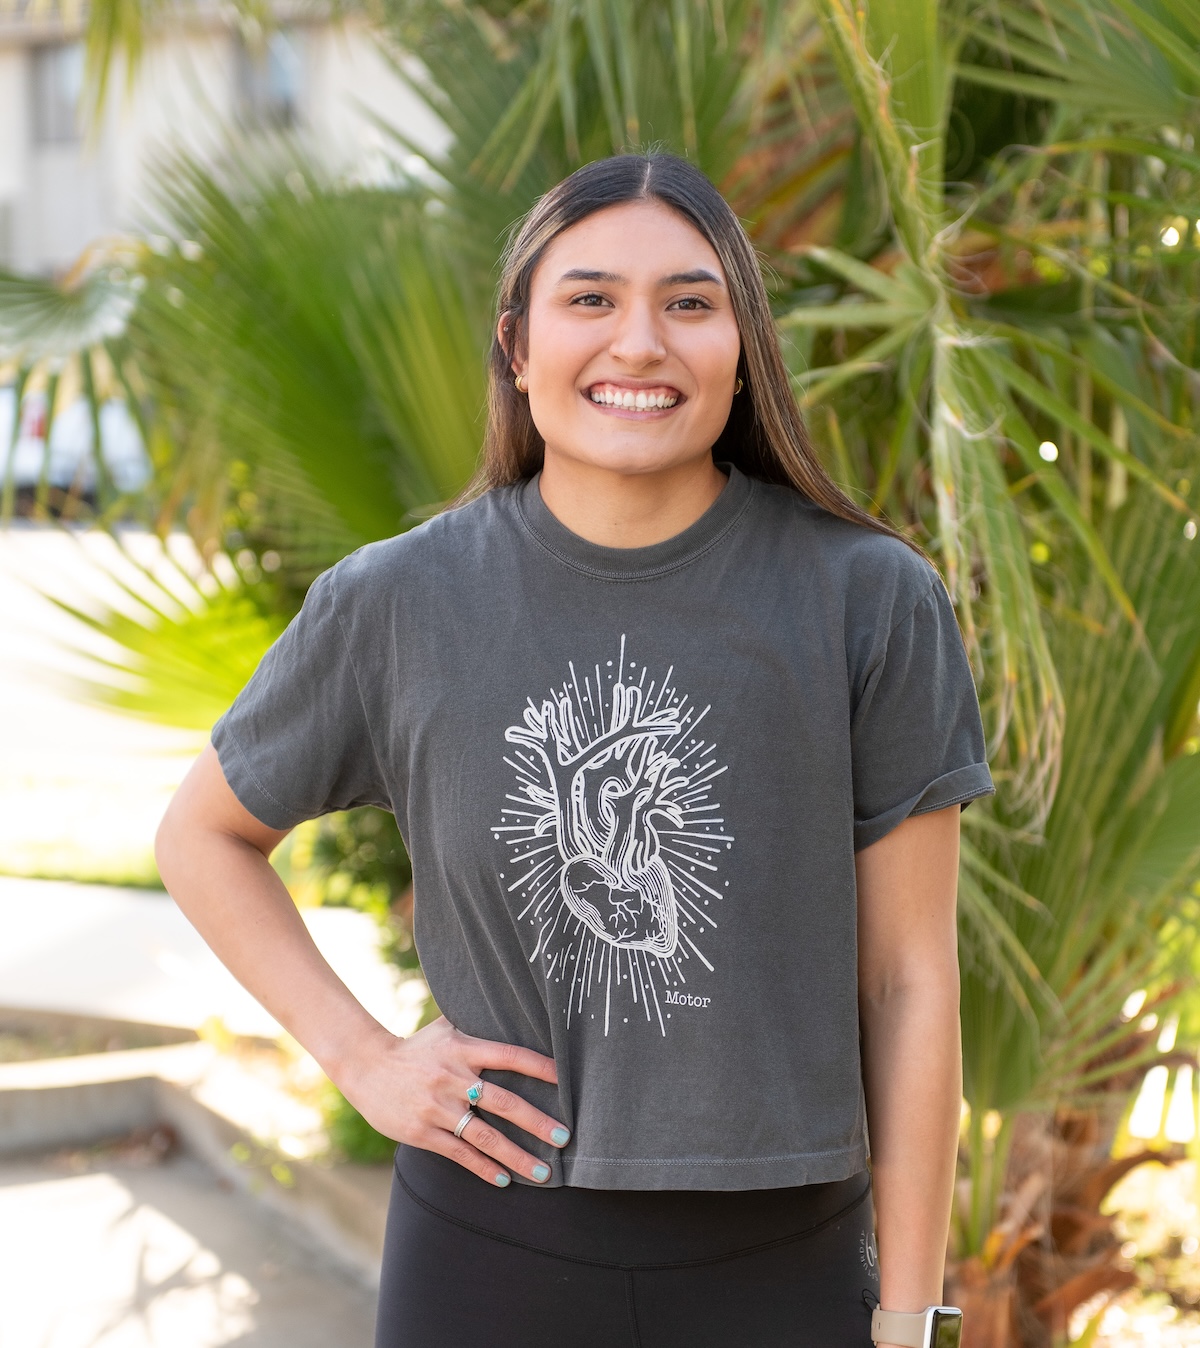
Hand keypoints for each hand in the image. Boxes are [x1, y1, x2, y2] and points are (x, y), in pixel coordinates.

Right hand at [336, 1016, 567, 1186]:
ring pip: (485, 1136)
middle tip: (565, 1138)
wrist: (366, 1065)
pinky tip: (503, 1180)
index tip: (566, 1082)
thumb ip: (477, 1023)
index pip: (510, 1056)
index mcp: (463, 1049)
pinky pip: (459, 1153)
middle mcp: (453, 1077)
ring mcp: (437, 1107)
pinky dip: (484, 1168)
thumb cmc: (415, 1047)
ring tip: (543, 1173)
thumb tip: (513, 1008)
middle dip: (537, 1122)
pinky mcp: (422, 1132)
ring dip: (517, 1156)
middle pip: (504, 1102)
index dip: (540, 1067)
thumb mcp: (445, 1028)